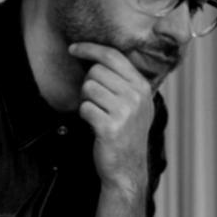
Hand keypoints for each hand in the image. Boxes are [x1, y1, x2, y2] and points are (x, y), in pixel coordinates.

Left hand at [68, 42, 155, 193]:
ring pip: (89, 88)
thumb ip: (125, 81)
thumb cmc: (126, 134)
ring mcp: (125, 112)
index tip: (73, 48)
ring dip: (86, 100)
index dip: (90, 48)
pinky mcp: (110, 127)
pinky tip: (94, 125)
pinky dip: (84, 115)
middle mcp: (137, 97)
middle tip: (94, 101)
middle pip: (97, 71)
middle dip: (88, 84)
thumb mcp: (136, 104)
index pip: (114, 56)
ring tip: (96, 113)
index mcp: (143, 87)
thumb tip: (98, 57)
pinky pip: (85, 108)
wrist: (127, 168)